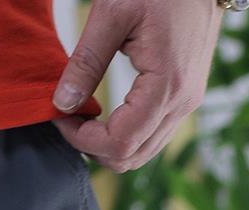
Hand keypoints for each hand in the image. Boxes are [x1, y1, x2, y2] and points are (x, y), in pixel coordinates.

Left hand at [52, 0, 222, 172]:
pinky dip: (125, 135)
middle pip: (131, 157)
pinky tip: (106, 114)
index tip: (61, 117)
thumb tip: (62, 105)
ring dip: (108, 145)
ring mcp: (187, 103)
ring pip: (142, 152)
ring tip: (83, 116)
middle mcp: (182, 103)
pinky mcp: (185, 98)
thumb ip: (86, 62)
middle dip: (93, 147)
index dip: (83, 140)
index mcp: (168, 85)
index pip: (120, 142)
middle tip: (68, 117)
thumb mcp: (112, 12)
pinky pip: (152, 135)